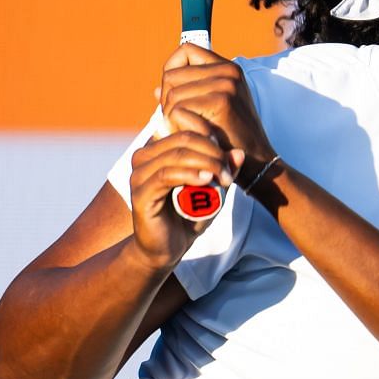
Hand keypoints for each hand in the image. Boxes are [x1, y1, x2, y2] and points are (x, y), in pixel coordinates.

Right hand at [126, 126, 224, 270]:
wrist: (167, 249)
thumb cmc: (188, 217)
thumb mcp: (212, 190)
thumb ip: (222, 171)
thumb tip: (239, 152)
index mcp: (157, 150)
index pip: (185, 129)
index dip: (210, 136)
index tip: (229, 155)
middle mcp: (143, 157)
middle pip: (183, 139)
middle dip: (212, 152)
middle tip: (229, 171)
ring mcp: (139, 174)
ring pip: (176, 155)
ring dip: (205, 163)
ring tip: (224, 178)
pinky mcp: (140, 193)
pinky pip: (166, 175)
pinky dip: (189, 175)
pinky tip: (206, 180)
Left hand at [156, 41, 277, 180]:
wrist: (256, 161)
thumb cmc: (231, 137)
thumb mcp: (214, 109)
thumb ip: (189, 94)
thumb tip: (157, 91)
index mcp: (228, 68)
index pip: (186, 51)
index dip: (170, 69)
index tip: (172, 93)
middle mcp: (228, 71)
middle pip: (172, 75)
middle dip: (167, 100)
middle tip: (178, 121)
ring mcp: (225, 84)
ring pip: (171, 94)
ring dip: (170, 117)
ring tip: (187, 130)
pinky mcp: (220, 102)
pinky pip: (178, 109)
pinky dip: (178, 126)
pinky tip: (192, 136)